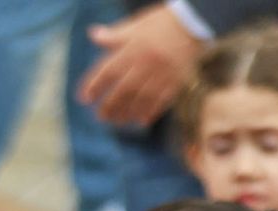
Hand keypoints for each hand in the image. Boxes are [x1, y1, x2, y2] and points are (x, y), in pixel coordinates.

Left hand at [78, 4, 200, 123]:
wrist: (192, 23)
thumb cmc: (161, 22)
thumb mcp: (135, 25)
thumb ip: (114, 35)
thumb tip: (93, 35)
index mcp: (132, 48)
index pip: (108, 69)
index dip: (95, 85)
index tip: (85, 98)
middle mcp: (144, 63)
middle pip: (123, 90)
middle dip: (110, 105)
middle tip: (101, 116)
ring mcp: (160, 74)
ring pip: (140, 99)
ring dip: (127, 113)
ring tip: (118, 121)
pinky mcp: (174, 81)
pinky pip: (160, 101)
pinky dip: (150, 112)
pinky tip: (141, 121)